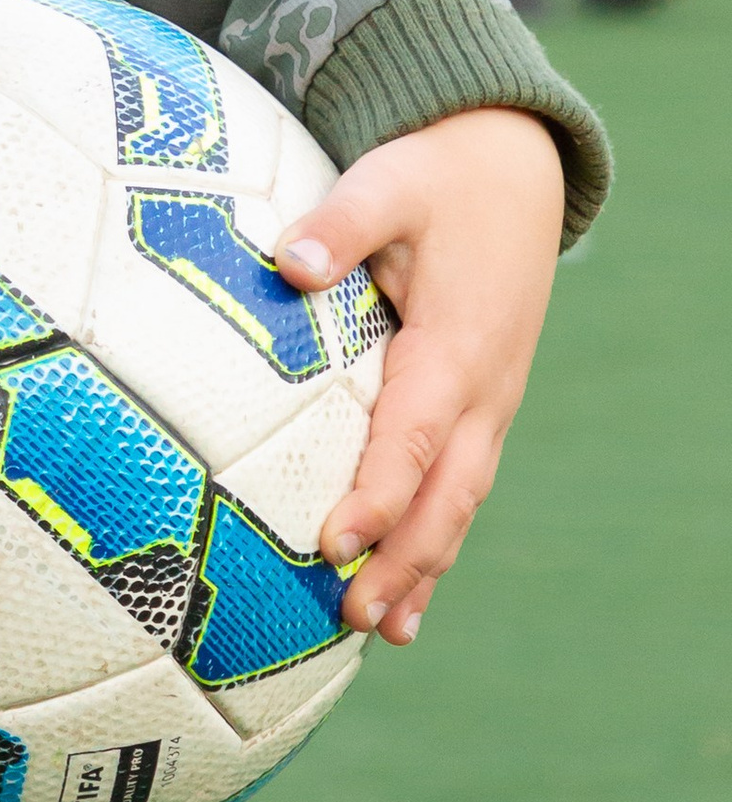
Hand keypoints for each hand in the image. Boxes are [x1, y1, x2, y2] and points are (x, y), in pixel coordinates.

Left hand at [274, 106, 565, 643]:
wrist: (513, 169)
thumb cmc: (437, 176)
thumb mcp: (388, 182)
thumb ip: (341, 222)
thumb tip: (288, 261)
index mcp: (455, 346)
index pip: (413, 436)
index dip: (378, 493)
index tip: (335, 542)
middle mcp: (481, 389)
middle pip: (445, 493)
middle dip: (403, 559)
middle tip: (351, 614)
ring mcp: (489, 405)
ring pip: (460, 502)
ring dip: (424, 568)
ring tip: (384, 632)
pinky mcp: (479, 409)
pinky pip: (460, 488)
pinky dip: (437, 543)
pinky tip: (407, 600)